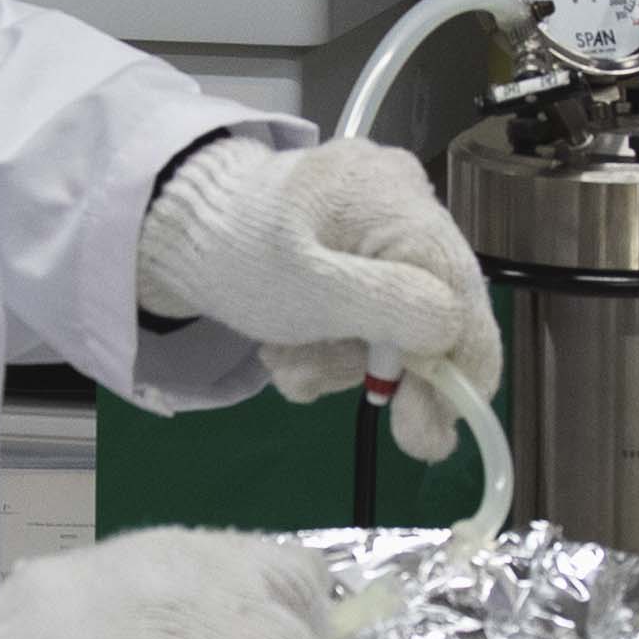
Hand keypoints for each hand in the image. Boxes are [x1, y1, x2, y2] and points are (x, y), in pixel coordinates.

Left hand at [134, 136, 501, 462]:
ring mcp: (379, 226)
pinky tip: (288, 347)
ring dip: (345, 361)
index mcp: (396, 198)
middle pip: (434, 306)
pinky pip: (367, 309)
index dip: (466, 361)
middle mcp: (402, 203)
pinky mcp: (353, 251)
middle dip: (402, 373)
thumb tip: (451, 335)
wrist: (171, 231)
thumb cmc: (237, 256)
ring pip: (397, 319)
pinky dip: (331, 342)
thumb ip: (389, 309)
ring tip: (290, 366)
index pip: (460, 286)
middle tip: (412, 439)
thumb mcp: (309, 289)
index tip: (454, 425)